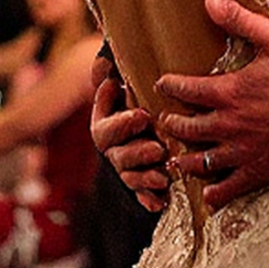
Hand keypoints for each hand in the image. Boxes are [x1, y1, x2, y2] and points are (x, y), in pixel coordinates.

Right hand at [90, 53, 170, 211]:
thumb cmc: (138, 89)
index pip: (105, 129)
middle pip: (119, 157)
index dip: (122, 124)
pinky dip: (150, 200)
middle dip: (138, 154)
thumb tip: (105, 64)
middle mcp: (114, 149)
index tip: (142, 116)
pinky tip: (160, 202)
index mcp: (105, 125)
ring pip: (131, 178)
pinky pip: (143, 195)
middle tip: (158, 149)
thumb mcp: (124, 76)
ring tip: (163, 177)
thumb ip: (110, 70)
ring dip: (146, 179)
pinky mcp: (143, 183)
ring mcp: (128, 168)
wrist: (152, 110)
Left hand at [155, 0, 268, 213]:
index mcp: (230, 93)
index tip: (162, 84)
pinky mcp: (259, 170)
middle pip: (187, 129)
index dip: (170, 86)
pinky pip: (229, 188)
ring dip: (185, 159)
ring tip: (176, 157)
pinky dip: (215, 193)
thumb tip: (211, 1)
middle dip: (172, 124)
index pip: (187, 90)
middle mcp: (230, 125)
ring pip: (201, 161)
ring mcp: (242, 151)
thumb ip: (241, 21)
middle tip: (166, 121)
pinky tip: (208, 193)